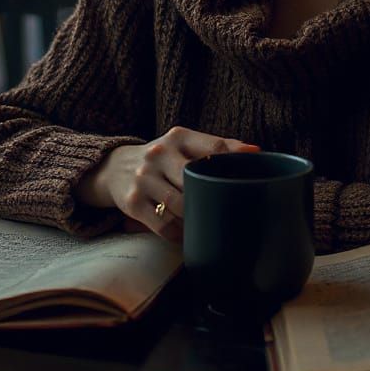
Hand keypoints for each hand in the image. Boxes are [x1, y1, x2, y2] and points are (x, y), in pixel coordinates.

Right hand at [76, 127, 259, 240]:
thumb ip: (216, 146)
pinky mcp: (132, 202)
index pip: (213, 147)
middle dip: (212, 195)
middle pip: (195, 179)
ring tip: (208, 222)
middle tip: (228, 208)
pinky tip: (187, 233)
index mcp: (176, 137)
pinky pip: (163, 225)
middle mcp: (158, 154)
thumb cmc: (161, 158)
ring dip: (196, 218)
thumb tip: (255, 151)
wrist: (114, 168)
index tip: (252, 174)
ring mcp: (143, 178)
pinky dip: (179, 233)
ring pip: (180, 206)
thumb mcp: (183, 144)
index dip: (235, 161)